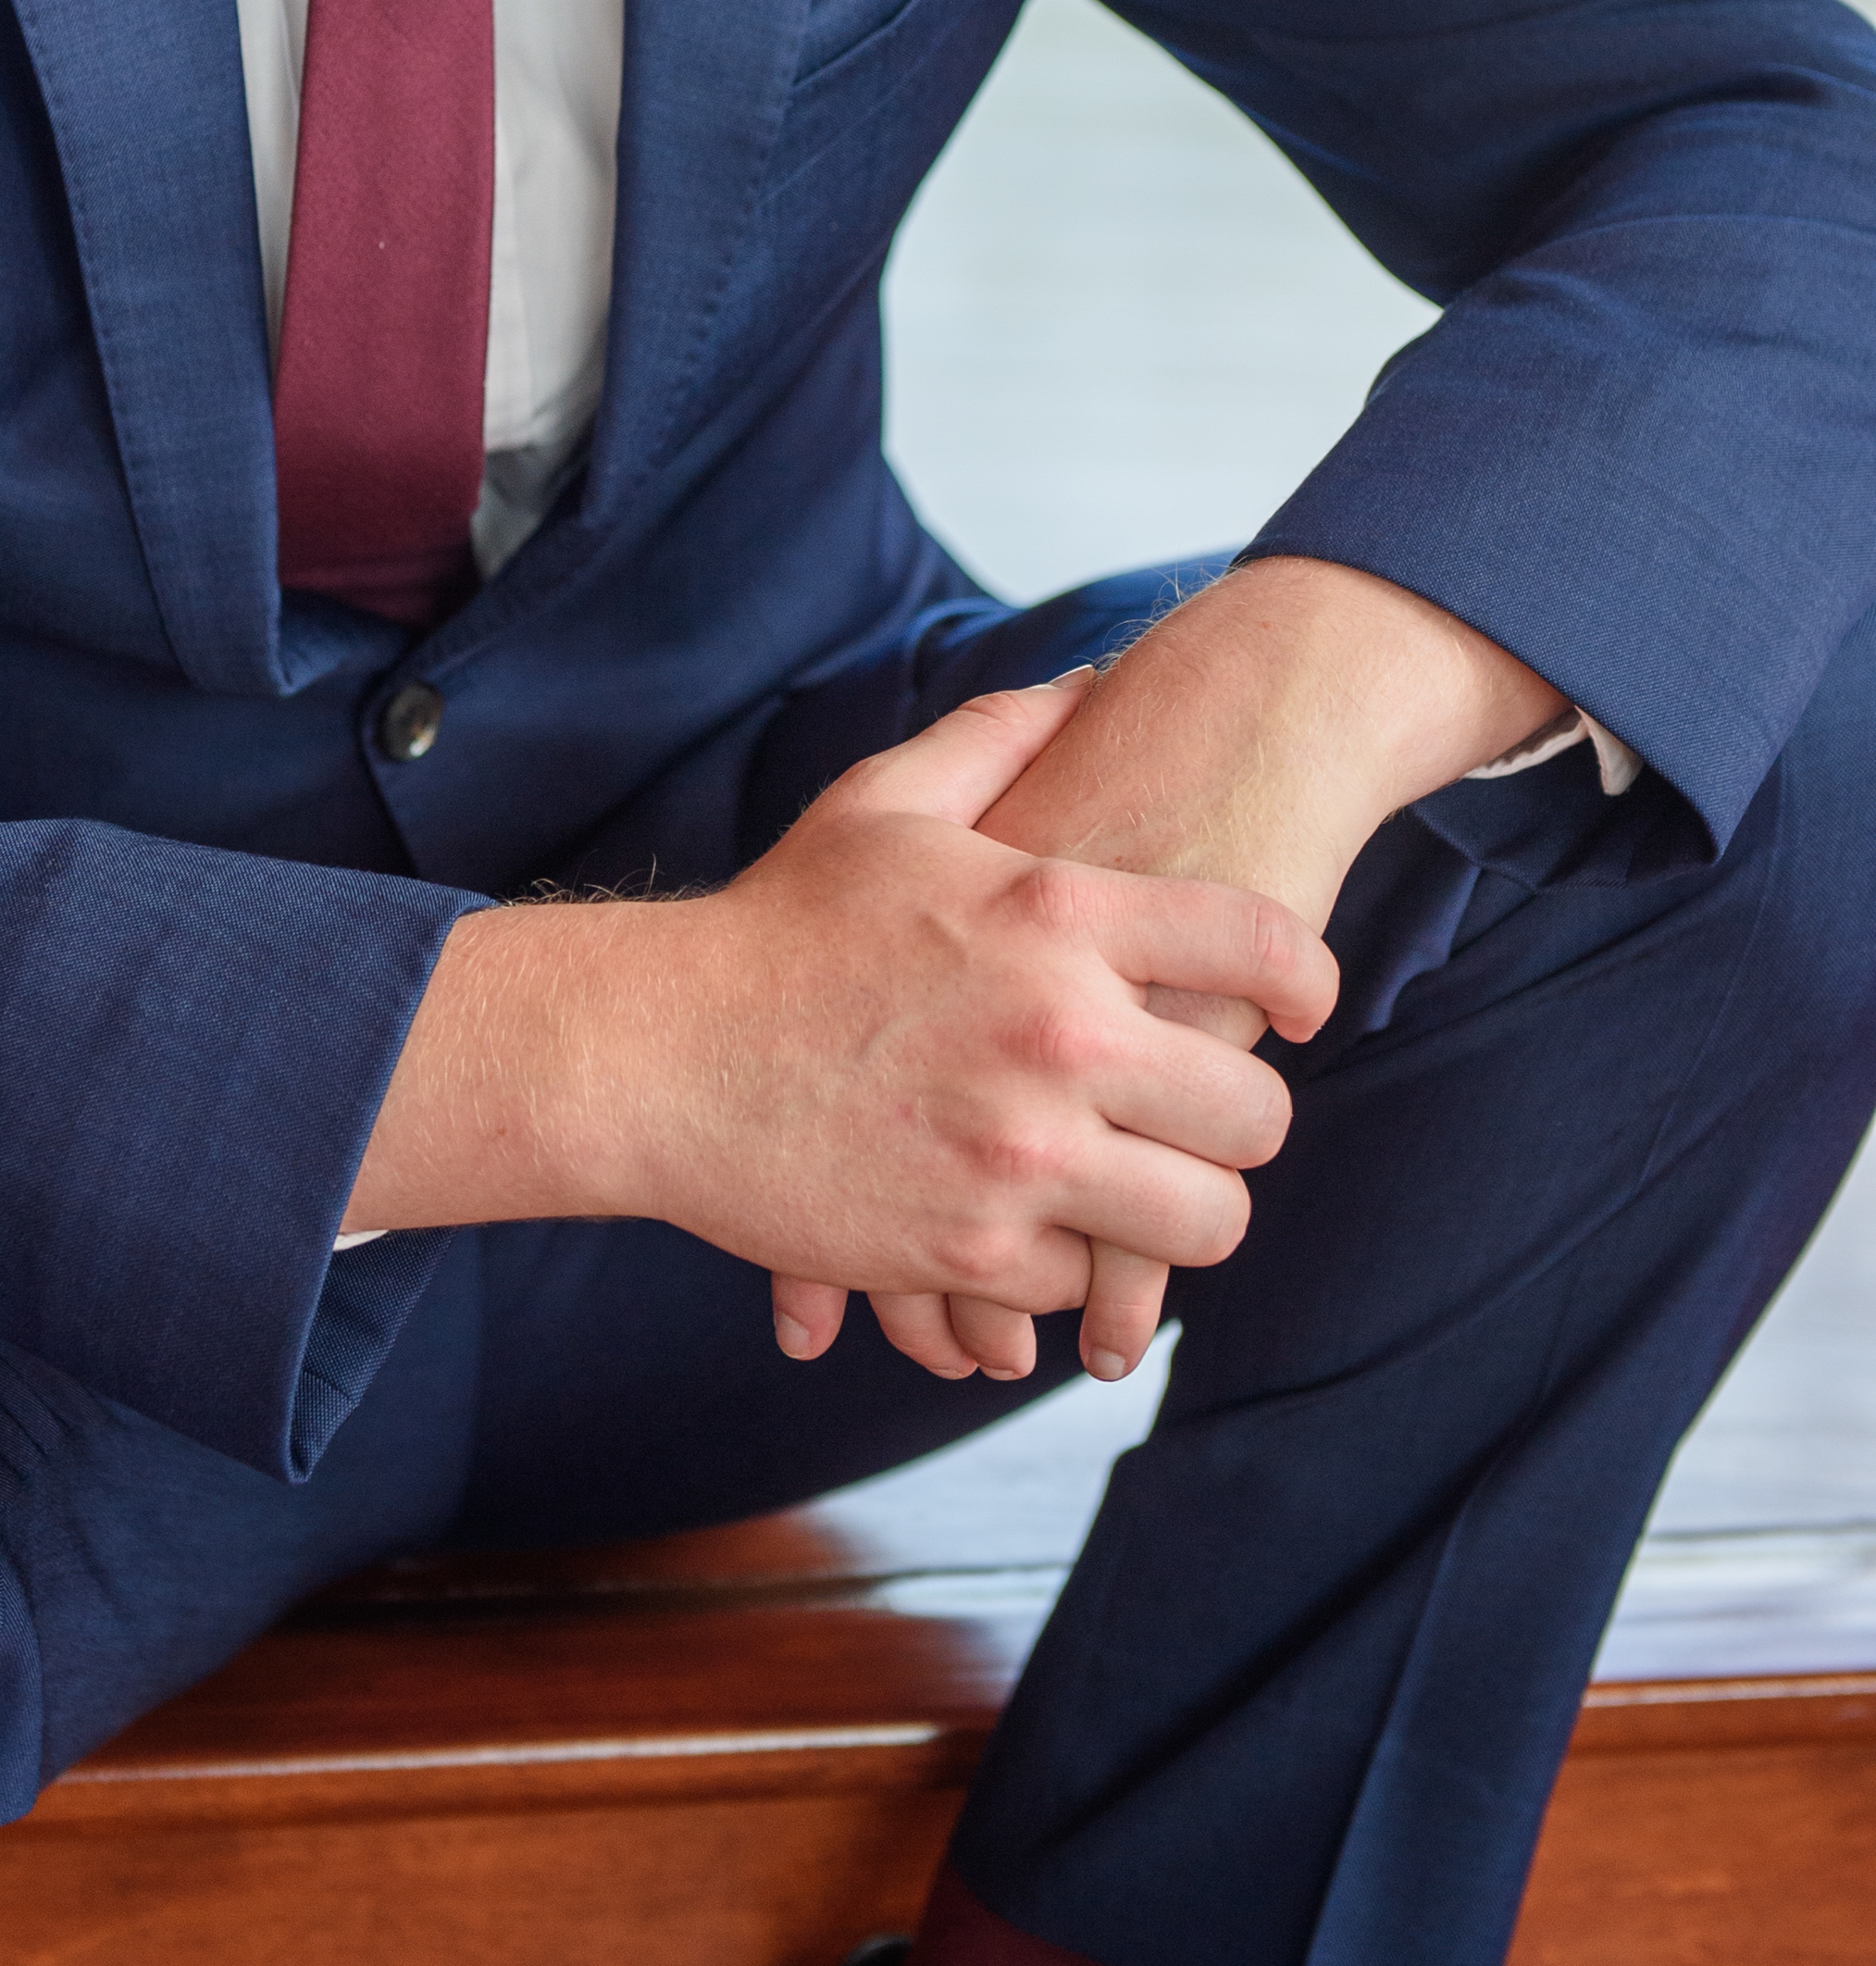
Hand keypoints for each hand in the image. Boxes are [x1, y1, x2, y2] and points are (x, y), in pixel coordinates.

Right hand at [777, 562, 1568, 1385]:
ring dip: (1179, 1209)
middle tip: (1206, 1114)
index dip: (1309, 977)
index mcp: (1056, 915)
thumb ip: (998, 736)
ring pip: (1201, 1222)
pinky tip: (1034, 1222)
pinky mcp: (971, 1253)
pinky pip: (1089, 1283)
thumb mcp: (886, 805)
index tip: (1307, 1002)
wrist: (657, 1056)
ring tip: (1146, 1188)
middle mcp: (1058, 1037)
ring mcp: (1019, 1155)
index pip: (1260, 946)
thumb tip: (1087, 682)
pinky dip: (1070, 1265)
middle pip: (1258, 1112)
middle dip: (1242, 1117)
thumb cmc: (778, 925)